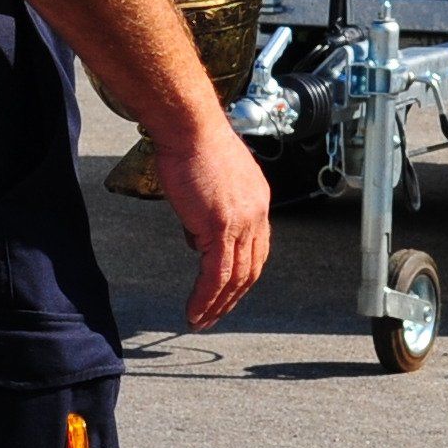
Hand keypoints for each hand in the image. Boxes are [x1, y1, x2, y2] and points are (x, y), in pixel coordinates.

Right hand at [160, 114, 274, 328]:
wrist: (189, 127)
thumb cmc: (192, 142)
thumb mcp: (208, 179)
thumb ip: (208, 208)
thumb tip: (196, 235)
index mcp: (257, 200)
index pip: (256, 248)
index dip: (243, 274)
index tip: (227, 290)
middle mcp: (257, 213)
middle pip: (251, 268)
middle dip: (233, 298)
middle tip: (215, 315)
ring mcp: (241, 222)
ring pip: (235, 278)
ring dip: (218, 305)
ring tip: (201, 320)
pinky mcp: (220, 227)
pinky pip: (216, 275)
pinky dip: (206, 298)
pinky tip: (194, 311)